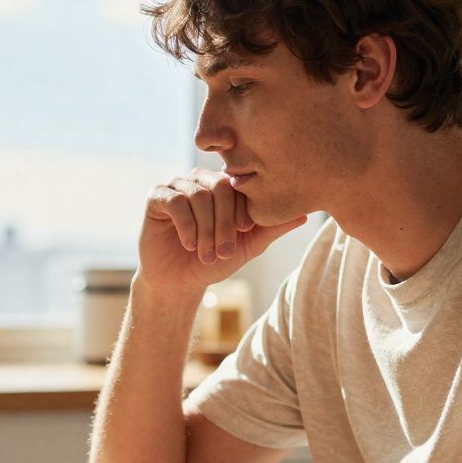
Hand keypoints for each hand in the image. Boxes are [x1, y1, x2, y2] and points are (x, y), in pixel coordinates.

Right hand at [138, 168, 306, 294]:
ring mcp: (177, 185)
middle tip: (224, 251)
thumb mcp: (248, 246)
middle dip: (224, 223)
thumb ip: (271, 227)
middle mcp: (200, 179)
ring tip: (206, 253)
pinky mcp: (156, 196)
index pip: (240, 185)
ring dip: (205, 230)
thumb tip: (305, 214)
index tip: (244, 234)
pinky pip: (176, 202)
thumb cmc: (214, 261)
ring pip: (199, 196)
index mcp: (223, 185)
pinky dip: (187, 227)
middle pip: (220, 188)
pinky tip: (189, 244)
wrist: (178, 282)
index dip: (243, 211)